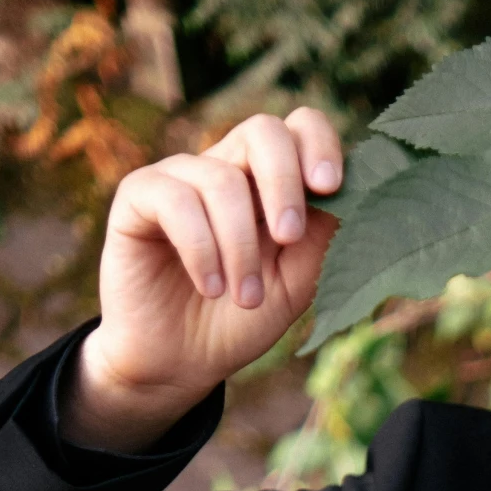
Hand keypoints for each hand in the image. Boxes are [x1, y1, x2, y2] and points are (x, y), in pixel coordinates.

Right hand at [67, 108, 343, 451]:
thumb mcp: (293, 286)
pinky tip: (211, 288)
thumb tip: (353, 198)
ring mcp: (180, 177)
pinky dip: (201, 249)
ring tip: (246, 298)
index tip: (330, 186)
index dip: (318, 144)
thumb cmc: (239, 320)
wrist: (180, 362)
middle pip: (263, 131)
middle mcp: (226, 168)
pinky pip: (175, 201)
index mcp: (269, 182)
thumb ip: (320, 242)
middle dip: (284, 182)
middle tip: (289, 236)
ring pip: (222, 180)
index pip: (298, 128)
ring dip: (242, 247)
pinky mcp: (138, 197)